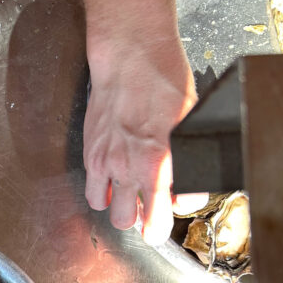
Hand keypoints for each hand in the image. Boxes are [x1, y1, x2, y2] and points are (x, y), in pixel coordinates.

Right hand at [83, 39, 198, 244]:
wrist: (130, 58)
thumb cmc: (163, 80)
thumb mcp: (190, 120)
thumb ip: (186, 160)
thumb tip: (184, 187)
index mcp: (160, 162)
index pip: (169, 214)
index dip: (175, 215)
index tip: (174, 209)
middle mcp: (131, 168)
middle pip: (136, 224)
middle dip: (146, 222)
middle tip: (152, 210)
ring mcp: (108, 165)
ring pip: (114, 216)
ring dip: (124, 211)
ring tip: (133, 198)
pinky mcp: (91, 157)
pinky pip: (93, 194)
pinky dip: (103, 196)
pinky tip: (113, 184)